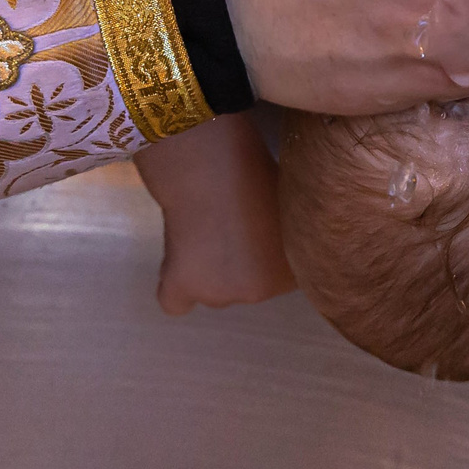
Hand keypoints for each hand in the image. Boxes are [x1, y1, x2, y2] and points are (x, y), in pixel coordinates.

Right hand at [133, 115, 294, 315]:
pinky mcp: (181, 288)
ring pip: (212, 291)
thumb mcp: (291, 208)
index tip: (258, 226)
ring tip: (204, 228)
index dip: (268, 249)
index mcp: (292, 272)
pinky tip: (177, 263)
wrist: (212, 165)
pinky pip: (175, 303)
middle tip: (229, 223)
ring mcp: (219, 295)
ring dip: (209, 271)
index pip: (280, 275)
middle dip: (240, 262)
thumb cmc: (257, 173)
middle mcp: (260, 292)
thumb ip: (293, 234)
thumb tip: (287, 236)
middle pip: (246, 286)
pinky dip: (175, 289)